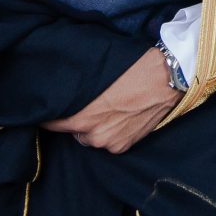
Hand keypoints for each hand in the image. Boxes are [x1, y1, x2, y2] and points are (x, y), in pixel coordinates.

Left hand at [43, 47, 178, 153]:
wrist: (166, 78)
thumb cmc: (131, 68)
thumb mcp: (95, 73)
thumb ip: (76, 88)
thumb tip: (61, 88)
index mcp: (80, 116)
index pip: (51, 123)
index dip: (49, 113)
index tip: (49, 107)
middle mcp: (92, 134)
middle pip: (72, 130)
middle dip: (77, 119)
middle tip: (88, 103)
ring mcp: (108, 142)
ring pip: (90, 137)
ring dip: (94, 127)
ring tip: (107, 109)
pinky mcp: (123, 146)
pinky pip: (108, 142)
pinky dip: (110, 132)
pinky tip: (120, 117)